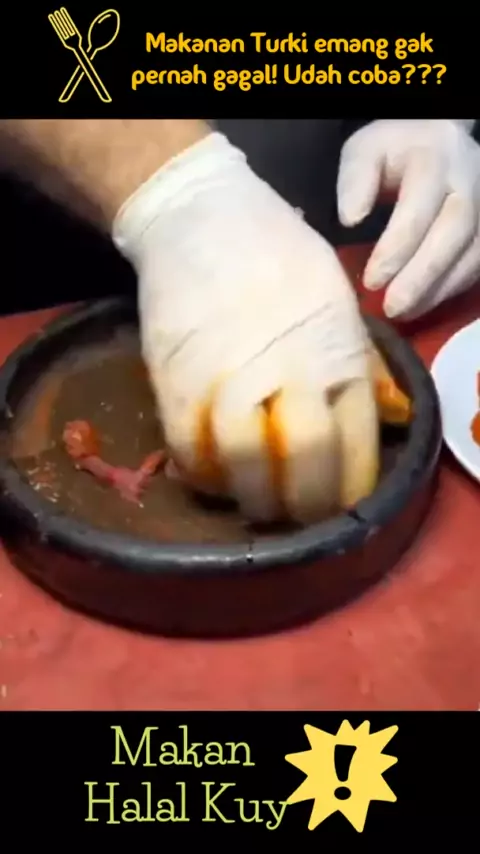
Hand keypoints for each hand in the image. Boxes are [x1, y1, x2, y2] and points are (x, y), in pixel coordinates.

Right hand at [113, 133, 378, 523]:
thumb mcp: (338, 299)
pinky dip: (200, 472)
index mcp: (337, 350)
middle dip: (306, 502)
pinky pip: (189, 446)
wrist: (199, 218)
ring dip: (252, 497)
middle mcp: (290, 367)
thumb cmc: (277, 254)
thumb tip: (391, 414)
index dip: (351, 486)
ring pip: (246, 461)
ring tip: (255, 504)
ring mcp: (231, 373)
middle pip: (307, 458)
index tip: (341, 503)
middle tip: (298, 514)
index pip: (357, 439)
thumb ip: (362, 361)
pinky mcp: (179, 376)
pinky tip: (210, 475)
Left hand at [338, 119, 479, 319]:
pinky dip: (451, 288)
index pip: (418, 207)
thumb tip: (351, 219)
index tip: (371, 280)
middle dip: (422, 275)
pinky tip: (423, 304)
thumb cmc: (392, 153)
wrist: (434, 141)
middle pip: (454, 231)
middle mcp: (469, 178)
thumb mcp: (364, 152)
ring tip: (403, 313)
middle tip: (391, 307)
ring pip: (472, 252)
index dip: (395, 249)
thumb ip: (355, 179)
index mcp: (434, 156)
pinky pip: (477, 264)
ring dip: (437, 288)